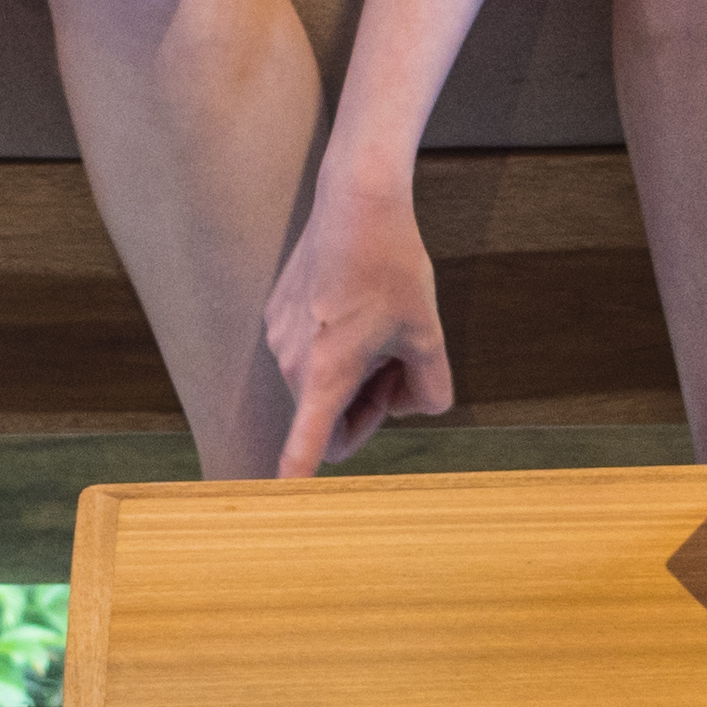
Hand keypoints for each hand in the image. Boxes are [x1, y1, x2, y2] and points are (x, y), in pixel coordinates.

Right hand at [264, 180, 455, 477]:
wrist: (355, 200)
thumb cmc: (392, 267)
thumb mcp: (428, 333)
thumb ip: (430, 388)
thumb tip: (416, 408)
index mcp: (326, 375)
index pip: (305, 446)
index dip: (296, 479)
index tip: (278, 506)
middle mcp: (291, 363)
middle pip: (329, 418)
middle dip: (366, 405)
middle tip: (400, 364)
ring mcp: (278, 338)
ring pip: (319, 385)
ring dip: (353, 375)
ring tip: (382, 328)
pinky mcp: (276, 315)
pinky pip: (308, 354)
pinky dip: (335, 348)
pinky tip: (359, 306)